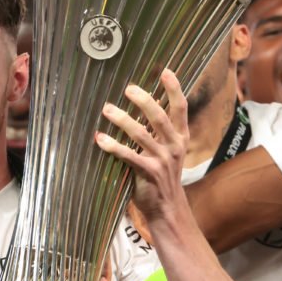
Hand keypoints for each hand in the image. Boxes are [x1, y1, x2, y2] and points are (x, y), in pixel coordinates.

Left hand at [96, 69, 188, 226]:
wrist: (167, 208)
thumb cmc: (162, 176)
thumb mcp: (168, 151)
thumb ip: (160, 131)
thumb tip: (146, 104)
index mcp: (181, 138)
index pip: (180, 108)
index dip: (174, 89)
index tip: (166, 72)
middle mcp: (174, 146)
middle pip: (159, 117)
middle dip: (143, 100)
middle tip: (128, 89)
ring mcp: (162, 160)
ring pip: (140, 134)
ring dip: (122, 119)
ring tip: (108, 109)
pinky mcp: (148, 172)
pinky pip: (128, 156)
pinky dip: (113, 146)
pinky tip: (100, 138)